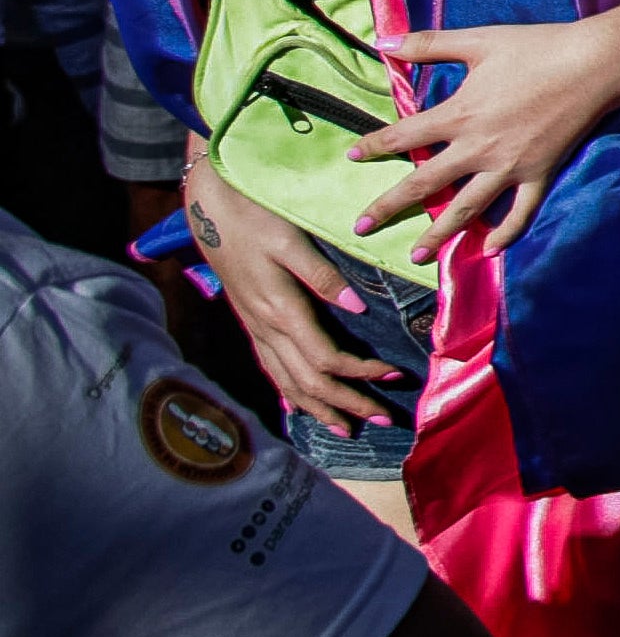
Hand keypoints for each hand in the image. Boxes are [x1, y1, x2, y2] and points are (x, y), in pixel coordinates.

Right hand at [183, 166, 402, 439]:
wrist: (210, 209)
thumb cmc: (255, 218)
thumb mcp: (291, 240)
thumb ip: (322, 275)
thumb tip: (359, 307)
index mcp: (280, 310)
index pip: (325, 359)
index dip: (359, 374)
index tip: (393, 376)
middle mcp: (265, 328)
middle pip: (308, 382)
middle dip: (346, 405)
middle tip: (383, 422)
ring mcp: (255, 329)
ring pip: (286, 382)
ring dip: (318, 408)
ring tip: (346, 427)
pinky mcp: (251, 323)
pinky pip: (271, 369)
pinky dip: (289, 393)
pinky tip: (298, 408)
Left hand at [353, 14, 619, 254]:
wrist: (595, 63)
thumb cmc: (536, 47)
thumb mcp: (479, 40)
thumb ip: (428, 44)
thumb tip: (382, 41)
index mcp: (459, 115)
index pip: (404, 136)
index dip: (375, 145)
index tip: (354, 155)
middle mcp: (477, 148)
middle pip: (424, 184)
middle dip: (389, 206)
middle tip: (361, 227)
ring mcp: (509, 166)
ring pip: (466, 208)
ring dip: (438, 235)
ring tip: (416, 257)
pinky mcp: (539, 174)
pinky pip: (520, 212)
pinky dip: (505, 234)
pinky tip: (487, 251)